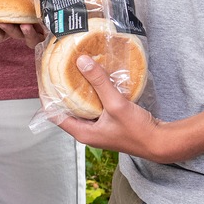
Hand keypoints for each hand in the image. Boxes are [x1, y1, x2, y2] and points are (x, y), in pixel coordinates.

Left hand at [53, 55, 197, 162]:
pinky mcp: (108, 123)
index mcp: (82, 133)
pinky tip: (95, 80)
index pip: (54, 115)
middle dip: (61, 92)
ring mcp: (98, 128)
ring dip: (78, 92)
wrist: (161, 142)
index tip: (43, 79)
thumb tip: (81, 61)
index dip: (46, 98)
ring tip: (73, 72)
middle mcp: (87, 132)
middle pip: (66, 110)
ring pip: (81, 107)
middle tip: (58, 71)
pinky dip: (92, 94)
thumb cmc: (138, 130)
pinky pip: (94, 106)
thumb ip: (99, 82)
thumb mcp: (116, 104)